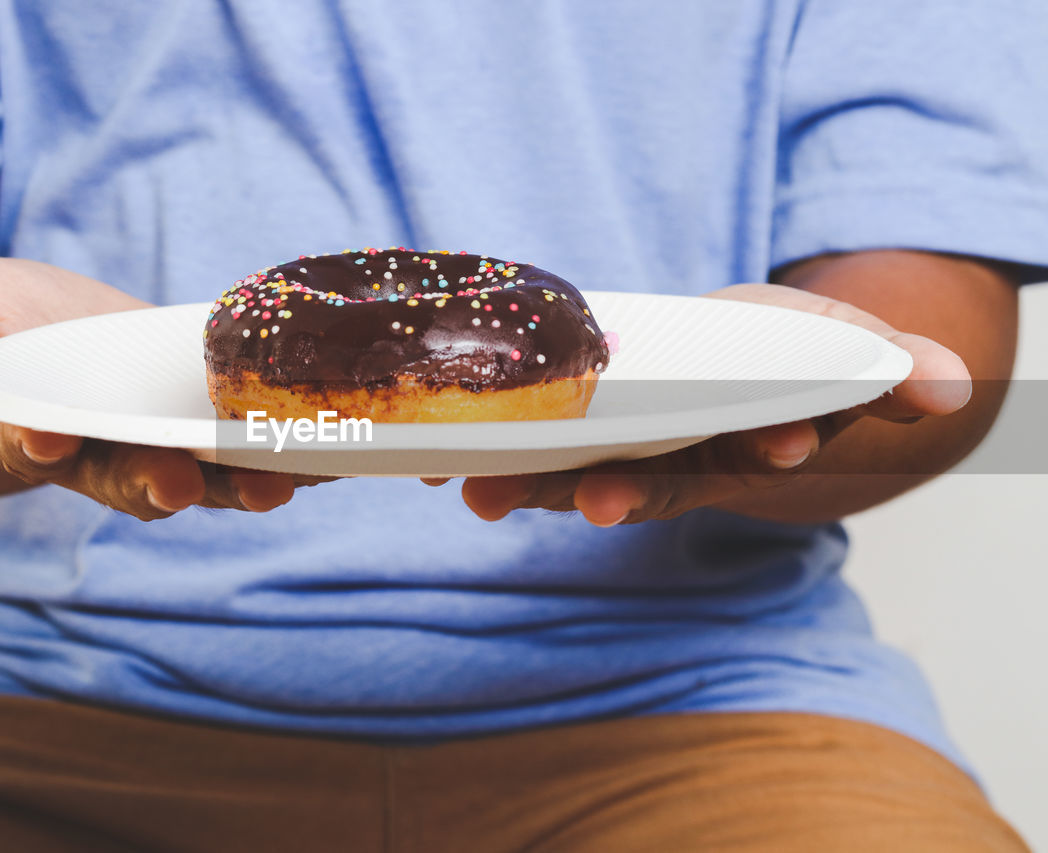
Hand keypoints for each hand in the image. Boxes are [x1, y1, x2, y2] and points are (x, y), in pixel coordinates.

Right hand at [0, 242, 299, 519]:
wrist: (45, 341)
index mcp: (34, 429)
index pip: (33, 442)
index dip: (41, 440)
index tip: (49, 432)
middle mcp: (104, 455)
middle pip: (128, 479)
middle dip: (153, 482)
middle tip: (178, 480)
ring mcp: (165, 447)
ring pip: (206, 477)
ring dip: (244, 481)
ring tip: (287, 476)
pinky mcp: (213, 428)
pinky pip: (255, 449)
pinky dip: (293, 454)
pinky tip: (337, 452)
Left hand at [448, 283, 972, 526]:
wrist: (734, 361)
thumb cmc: (785, 353)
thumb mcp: (841, 350)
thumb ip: (889, 369)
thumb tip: (953, 386)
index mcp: (723, 446)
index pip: (709, 472)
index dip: (691, 478)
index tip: (654, 490)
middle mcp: (663, 459)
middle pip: (622, 484)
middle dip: (594, 495)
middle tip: (554, 503)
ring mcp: (613, 445)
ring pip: (561, 469)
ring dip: (518, 480)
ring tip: (467, 489)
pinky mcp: (572, 421)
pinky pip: (525, 438)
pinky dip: (484, 443)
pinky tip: (428, 458)